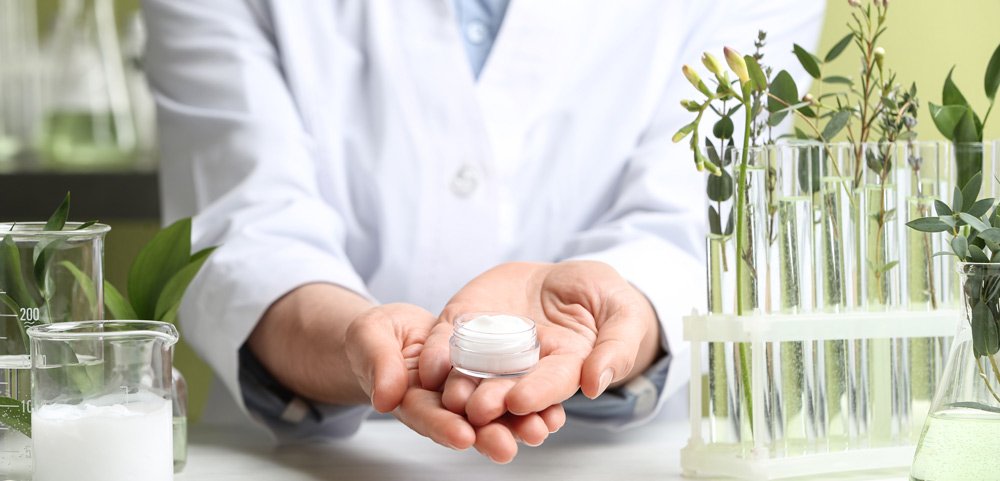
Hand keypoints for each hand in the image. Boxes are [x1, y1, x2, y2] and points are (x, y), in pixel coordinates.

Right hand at [248, 284, 556, 458]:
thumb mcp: (370, 338)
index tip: (461, 435)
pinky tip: (552, 410)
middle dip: (486, 436)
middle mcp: (443, 405)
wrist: (399, 331)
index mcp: (411, 400)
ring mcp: (468, 395)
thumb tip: (385, 397)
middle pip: (465, 425)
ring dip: (516, 425)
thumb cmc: (380, 335)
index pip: (426, 416)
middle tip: (505, 446)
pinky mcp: (489, 381)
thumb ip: (379, 364)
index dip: (442, 426)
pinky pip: (511, 393)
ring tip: (538, 431)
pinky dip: (532, 403)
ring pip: (494, 415)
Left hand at [419, 261, 661, 449]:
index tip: (520, 402)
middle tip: (478, 409)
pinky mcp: (467, 324)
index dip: (537, 394)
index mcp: (565, 368)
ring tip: (452, 397)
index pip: (550, 385)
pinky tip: (429, 368)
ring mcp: (492, 347)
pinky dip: (436, 356)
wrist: (562, 277)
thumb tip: (596, 383)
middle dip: (492, 401)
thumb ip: (616, 347)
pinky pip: (448, 342)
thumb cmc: (599, 296)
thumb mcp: (623, 313)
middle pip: (506, 390)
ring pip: (472, 375)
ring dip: (460, 390)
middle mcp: (524, 367)